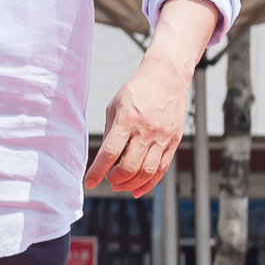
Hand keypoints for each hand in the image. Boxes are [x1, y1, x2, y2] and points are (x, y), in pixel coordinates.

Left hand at [86, 0, 218, 196]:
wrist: (168, 75)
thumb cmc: (137, 89)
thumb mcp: (115, 106)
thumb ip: (109, 133)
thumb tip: (104, 159)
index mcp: (127, 119)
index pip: (111, 152)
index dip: (98, 171)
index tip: (90, 181)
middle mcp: (146, 130)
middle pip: (129, 167)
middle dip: (114, 179)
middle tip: (108, 179)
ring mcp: (162, 137)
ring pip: (146, 172)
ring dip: (130, 184)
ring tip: (120, 184)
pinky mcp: (174, 141)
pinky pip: (162, 169)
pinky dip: (149, 183)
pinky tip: (137, 188)